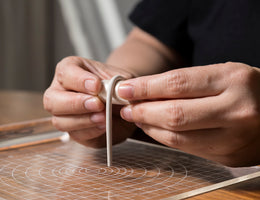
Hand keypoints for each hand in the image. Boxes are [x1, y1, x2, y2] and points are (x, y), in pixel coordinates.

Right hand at [43, 56, 135, 146]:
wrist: (124, 102)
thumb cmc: (115, 85)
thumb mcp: (118, 78)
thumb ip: (115, 83)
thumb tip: (116, 91)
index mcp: (69, 70)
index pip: (65, 73)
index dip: (79, 80)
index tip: (96, 85)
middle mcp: (59, 91)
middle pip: (52, 100)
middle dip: (75, 103)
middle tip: (97, 104)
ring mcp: (63, 114)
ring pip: (60, 121)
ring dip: (83, 120)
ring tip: (104, 117)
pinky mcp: (72, 131)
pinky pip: (75, 134)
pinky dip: (91, 131)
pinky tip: (104, 126)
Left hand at [118, 62, 259, 166]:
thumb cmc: (244, 89)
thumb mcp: (220, 75)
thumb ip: (184, 84)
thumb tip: (143, 92)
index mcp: (233, 80)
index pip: (177, 84)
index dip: (145, 88)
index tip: (125, 89)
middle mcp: (237, 109)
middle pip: (174, 114)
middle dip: (142, 111)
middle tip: (125, 107)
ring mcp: (234, 137)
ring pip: (177, 136)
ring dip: (148, 127)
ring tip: (136, 117)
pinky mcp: (228, 156)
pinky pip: (186, 148)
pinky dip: (163, 138)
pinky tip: (154, 129)